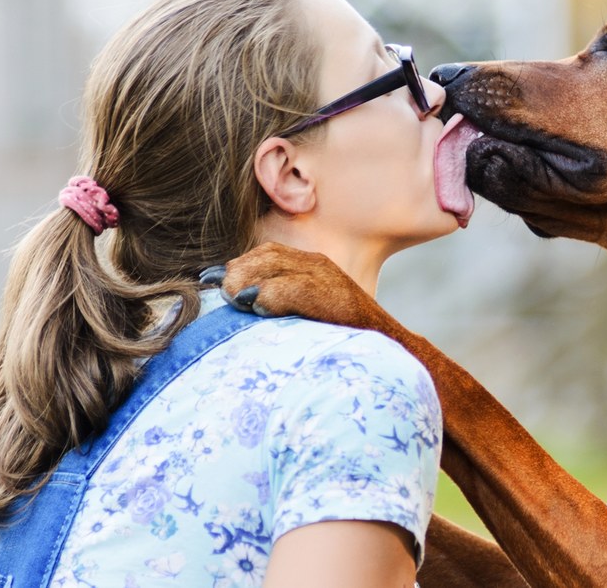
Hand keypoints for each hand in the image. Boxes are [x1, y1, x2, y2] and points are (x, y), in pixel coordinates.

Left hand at [200, 242, 388, 331]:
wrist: (390, 353)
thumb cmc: (346, 340)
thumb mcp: (308, 316)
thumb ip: (281, 305)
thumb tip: (242, 306)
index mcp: (312, 266)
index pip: (266, 254)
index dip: (239, 266)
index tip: (215, 283)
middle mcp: (318, 265)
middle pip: (266, 256)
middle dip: (239, 273)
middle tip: (221, 294)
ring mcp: (327, 278)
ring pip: (275, 266)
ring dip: (249, 282)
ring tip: (236, 301)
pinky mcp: (334, 295)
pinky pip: (294, 287)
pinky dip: (272, 296)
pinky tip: (259, 309)